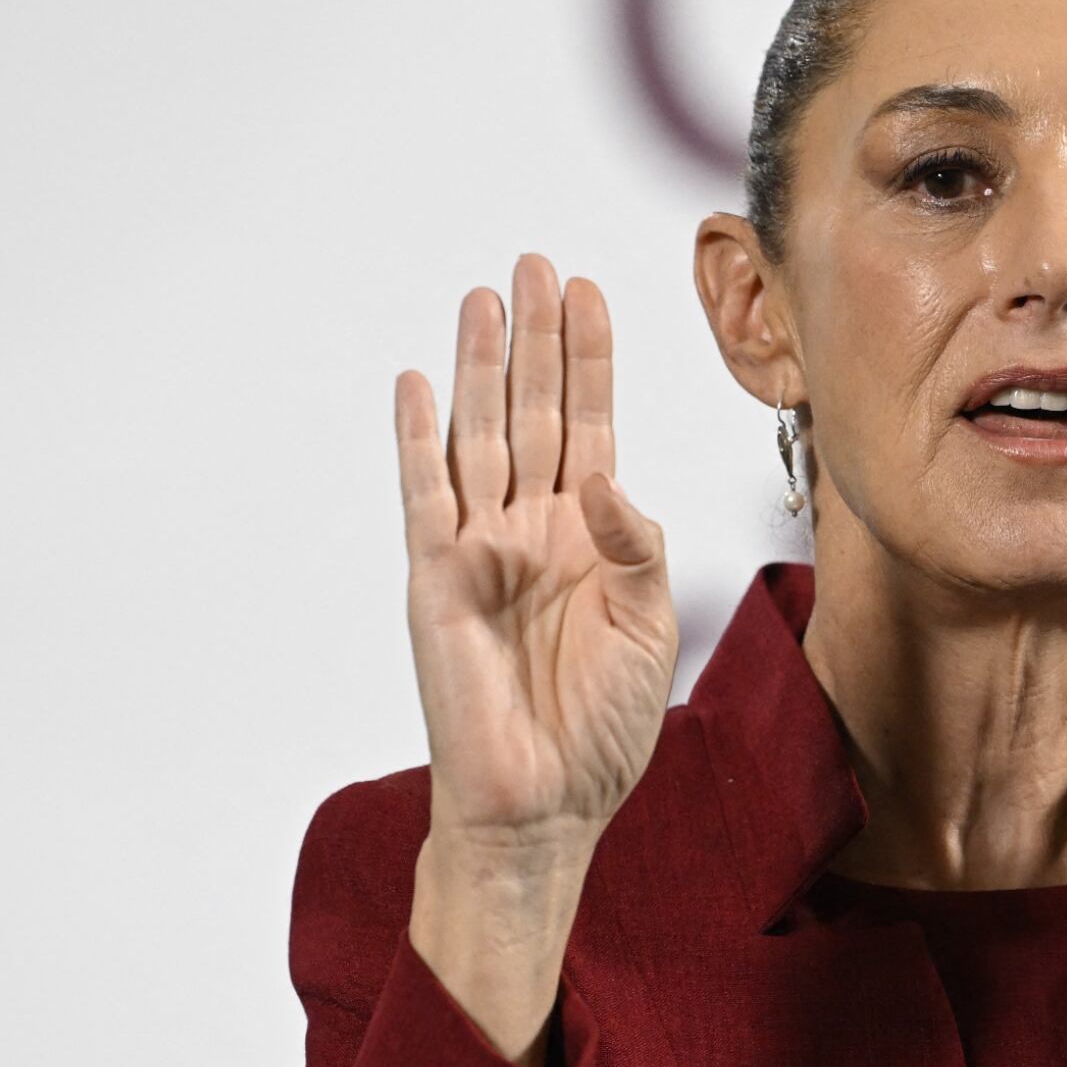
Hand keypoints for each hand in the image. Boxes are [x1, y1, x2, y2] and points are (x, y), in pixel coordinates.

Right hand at [394, 256, 676, 1062]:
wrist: (546, 804)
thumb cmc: (603, 728)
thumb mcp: (651, 627)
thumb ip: (639, 546)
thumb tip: (607, 479)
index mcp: (591, 538)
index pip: (592, 427)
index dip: (591, 360)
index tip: (592, 292)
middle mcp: (533, 530)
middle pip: (534, 411)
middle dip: (537, 339)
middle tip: (535, 262)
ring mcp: (481, 548)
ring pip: (480, 435)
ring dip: (480, 367)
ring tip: (483, 295)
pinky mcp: (437, 579)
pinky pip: (424, 495)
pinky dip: (417, 439)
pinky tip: (415, 383)